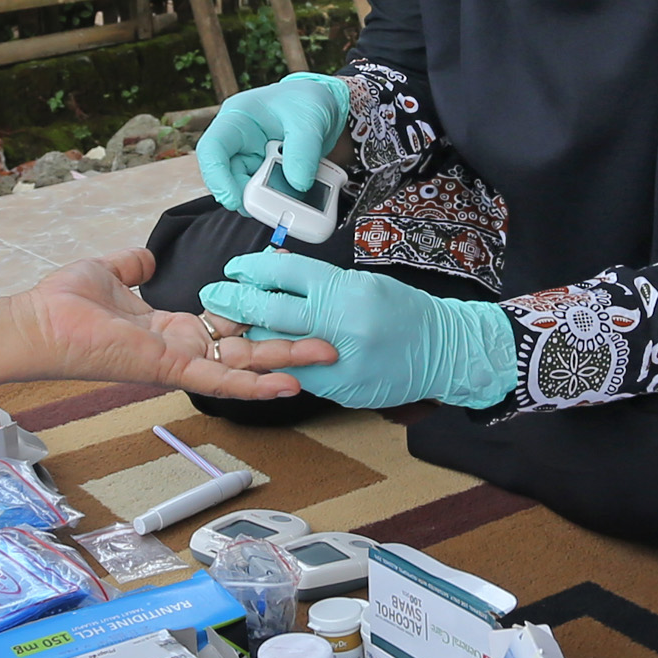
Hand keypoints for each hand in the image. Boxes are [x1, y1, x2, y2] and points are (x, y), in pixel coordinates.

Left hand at [0, 250, 325, 400]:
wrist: (37, 322)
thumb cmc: (63, 303)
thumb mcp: (110, 271)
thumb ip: (133, 265)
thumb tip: (147, 257)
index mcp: (169, 328)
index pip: (225, 328)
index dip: (259, 321)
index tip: (291, 310)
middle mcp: (180, 348)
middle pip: (245, 350)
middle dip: (287, 346)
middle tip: (329, 340)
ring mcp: (178, 362)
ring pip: (243, 366)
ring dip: (285, 363)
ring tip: (327, 356)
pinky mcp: (170, 367)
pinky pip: (219, 379)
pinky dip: (255, 385)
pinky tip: (289, 384)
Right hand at [196, 76, 352, 210]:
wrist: (326, 104)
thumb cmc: (308, 100)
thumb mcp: (310, 118)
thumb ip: (303, 151)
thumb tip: (297, 184)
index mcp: (237, 119)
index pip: (213, 149)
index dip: (217, 178)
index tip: (233, 200)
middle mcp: (239, 142)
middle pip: (228, 177)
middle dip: (247, 195)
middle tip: (272, 207)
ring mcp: (252, 159)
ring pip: (248, 190)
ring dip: (268, 200)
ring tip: (293, 200)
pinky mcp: (267, 173)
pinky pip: (268, 193)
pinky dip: (282, 200)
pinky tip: (300, 197)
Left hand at [200, 252, 513, 408]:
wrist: (443, 351)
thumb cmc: (404, 312)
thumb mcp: (364, 283)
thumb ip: (320, 281)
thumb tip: (277, 269)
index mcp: (347, 293)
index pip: (287, 274)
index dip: (254, 268)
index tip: (235, 267)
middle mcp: (341, 327)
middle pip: (272, 312)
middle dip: (236, 302)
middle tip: (214, 295)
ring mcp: (340, 363)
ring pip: (277, 349)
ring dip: (251, 336)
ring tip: (232, 326)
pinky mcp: (340, 390)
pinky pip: (297, 375)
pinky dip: (279, 364)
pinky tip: (265, 355)